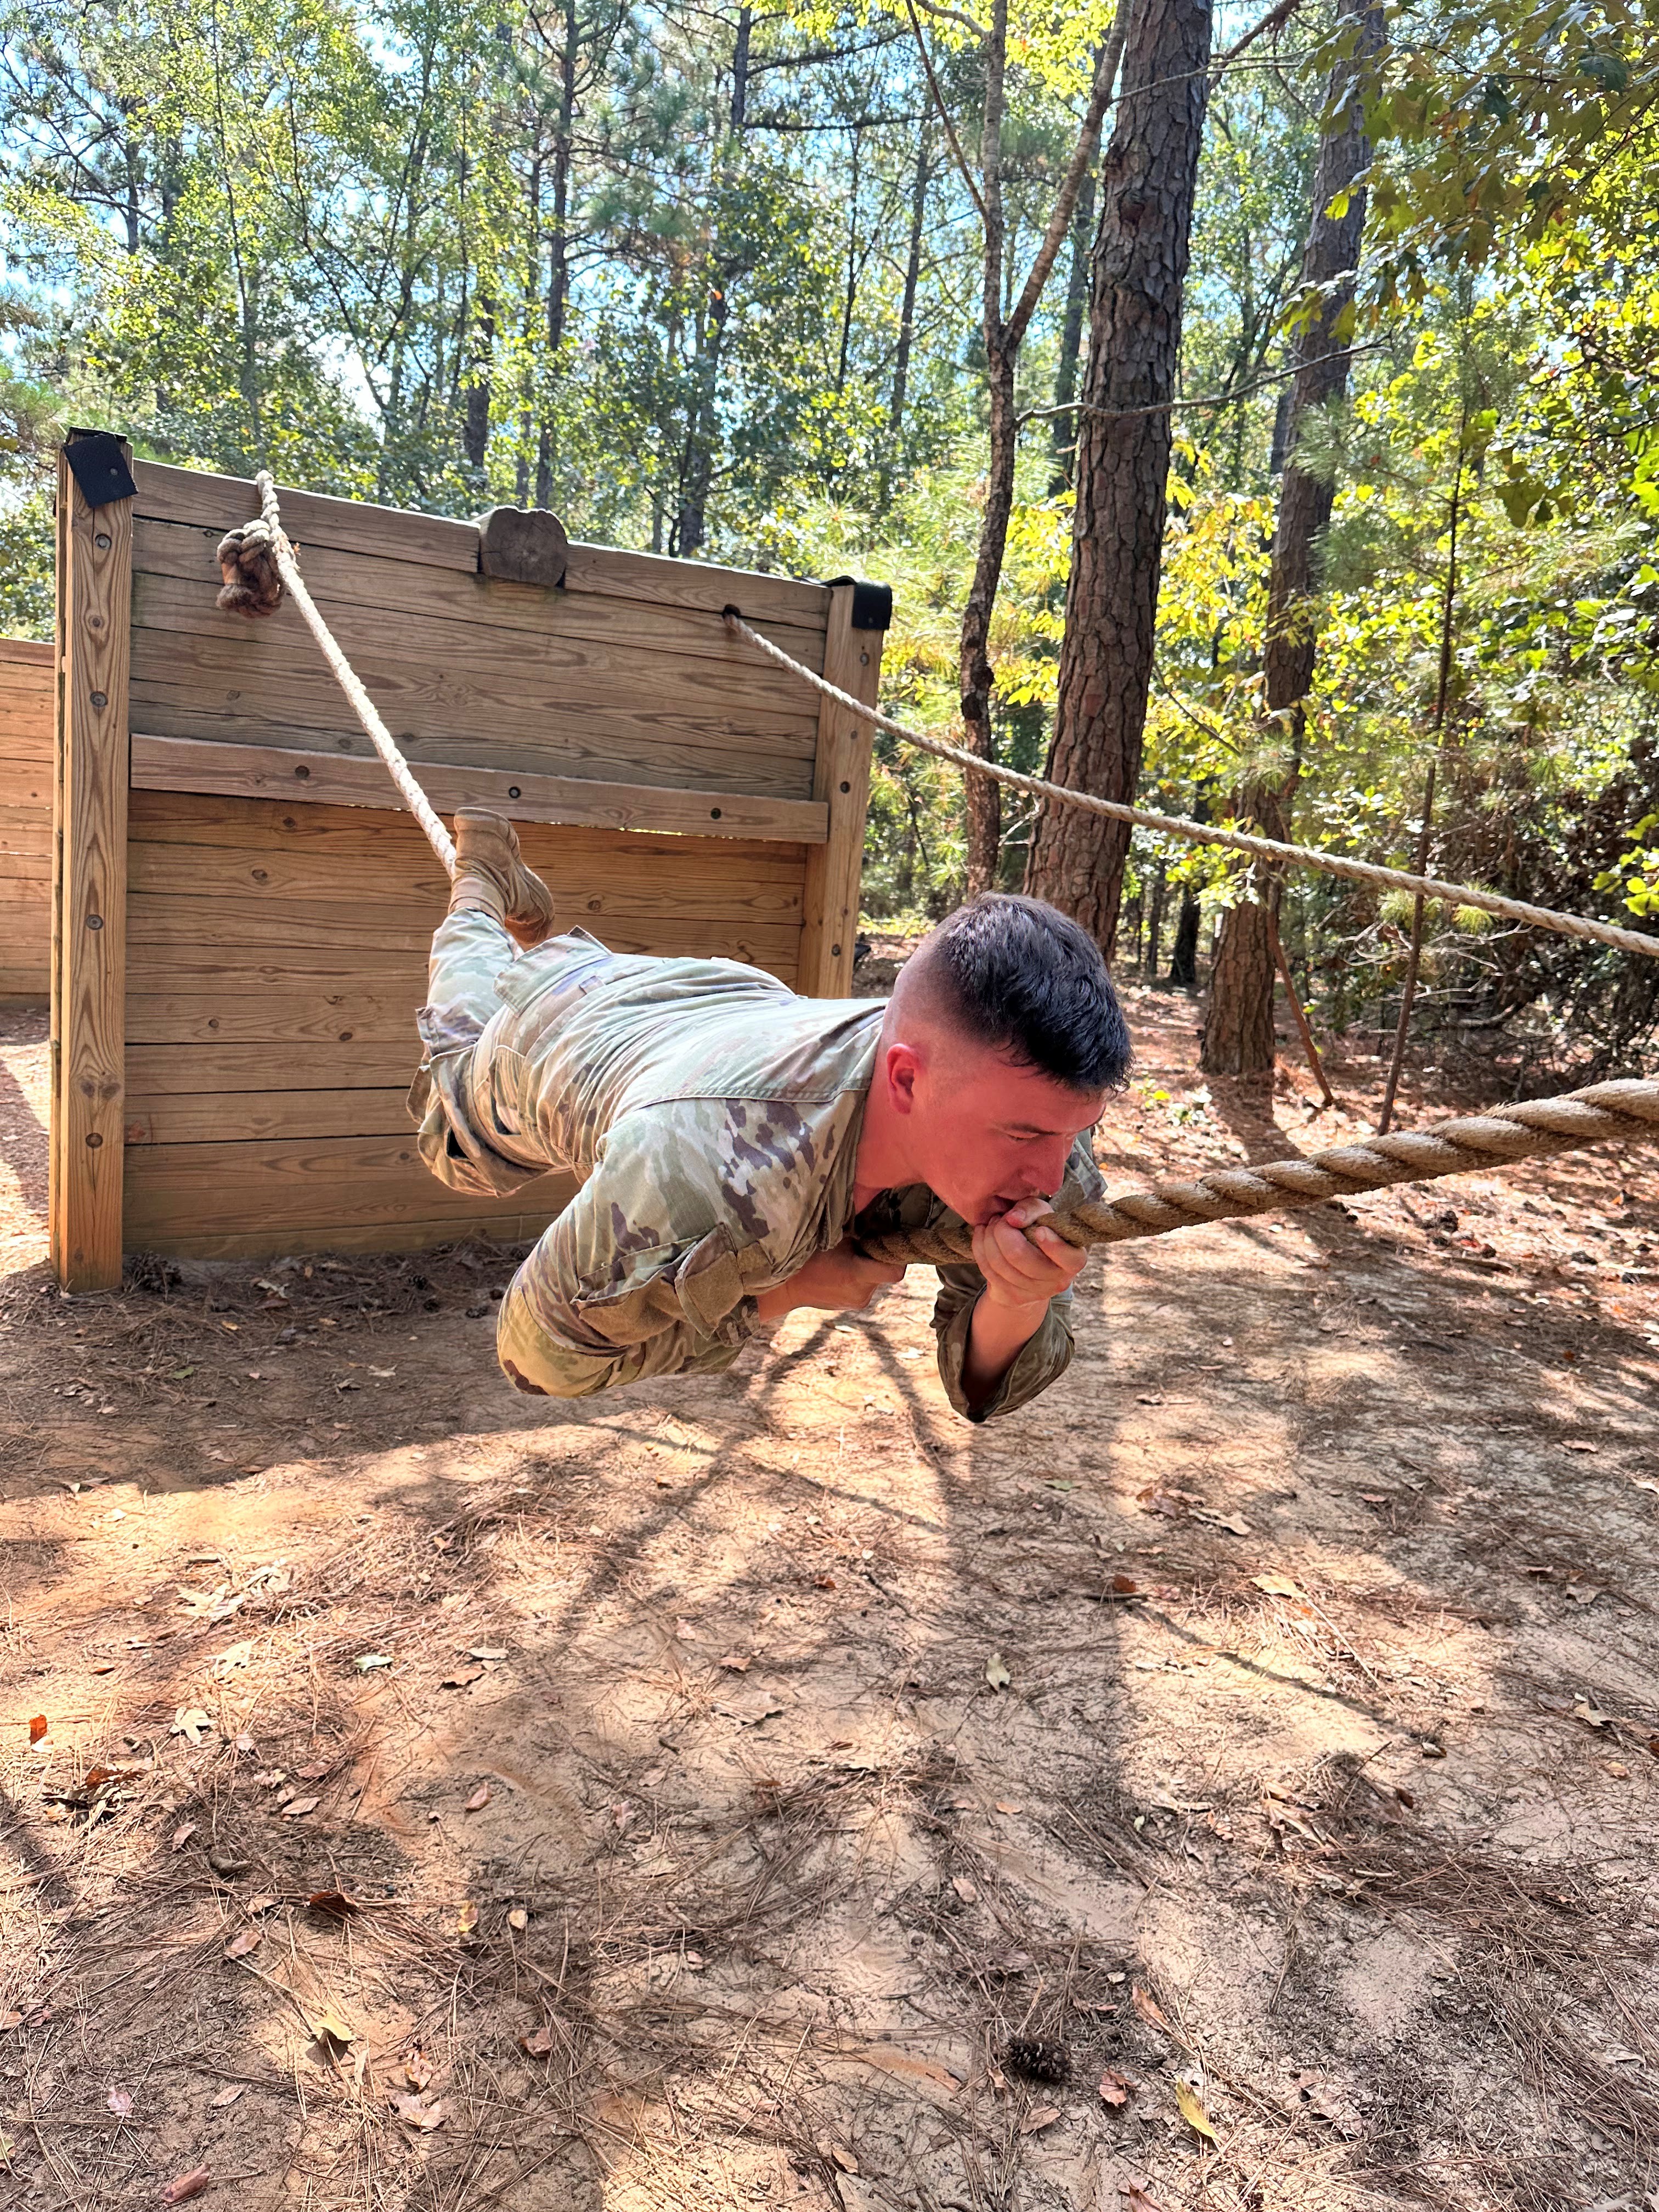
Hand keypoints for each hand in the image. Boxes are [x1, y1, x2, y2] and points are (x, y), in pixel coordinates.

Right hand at [752, 1239, 906, 1321]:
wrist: (786, 1287)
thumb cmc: (807, 1257)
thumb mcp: (834, 1237)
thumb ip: (860, 1232)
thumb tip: (882, 1220)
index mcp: (857, 1275)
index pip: (896, 1272)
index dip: (898, 1257)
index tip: (890, 1242)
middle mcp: (862, 1293)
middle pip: (885, 1272)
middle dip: (878, 1256)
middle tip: (863, 1243)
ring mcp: (857, 1301)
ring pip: (875, 1279)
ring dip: (868, 1267)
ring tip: (849, 1256)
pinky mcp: (852, 1305)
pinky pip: (865, 1286)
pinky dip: (860, 1276)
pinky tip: (842, 1268)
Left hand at [970, 1199, 1086, 1318]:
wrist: (1029, 1262)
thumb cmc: (1040, 1230)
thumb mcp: (1042, 1213)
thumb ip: (1031, 1208)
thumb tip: (1013, 1219)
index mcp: (1074, 1260)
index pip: (1068, 1257)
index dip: (1052, 1243)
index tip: (1039, 1229)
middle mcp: (1057, 1281)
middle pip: (1019, 1256)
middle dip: (1002, 1231)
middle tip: (1001, 1219)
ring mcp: (1034, 1293)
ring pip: (999, 1264)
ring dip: (989, 1238)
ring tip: (992, 1225)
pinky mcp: (1013, 1297)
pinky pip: (987, 1271)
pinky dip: (980, 1248)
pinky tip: (982, 1235)